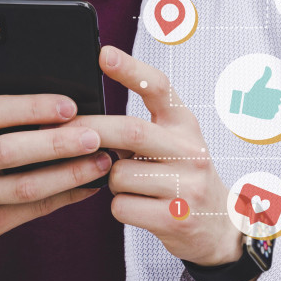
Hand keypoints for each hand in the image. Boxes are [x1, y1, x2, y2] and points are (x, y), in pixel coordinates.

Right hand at [0, 91, 110, 249]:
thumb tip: (55, 95)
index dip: (32, 107)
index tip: (69, 104)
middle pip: (10, 150)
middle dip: (57, 142)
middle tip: (95, 135)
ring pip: (26, 186)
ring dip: (69, 174)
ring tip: (102, 162)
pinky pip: (32, 210)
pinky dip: (65, 197)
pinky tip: (89, 185)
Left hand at [69, 46, 242, 266]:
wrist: (219, 226)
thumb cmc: (182, 178)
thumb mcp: (174, 144)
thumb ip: (139, 130)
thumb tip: (84, 121)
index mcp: (186, 125)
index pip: (160, 88)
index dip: (131, 70)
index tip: (104, 54)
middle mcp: (191, 151)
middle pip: (130, 131)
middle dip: (90, 131)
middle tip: (61, 132)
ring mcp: (187, 186)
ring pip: (119, 175)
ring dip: (109, 180)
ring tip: (129, 185)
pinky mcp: (176, 218)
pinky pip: (121, 206)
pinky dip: (118, 206)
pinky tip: (137, 207)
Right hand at [229, 66, 280, 119]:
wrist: (245, 105)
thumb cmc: (252, 92)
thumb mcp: (259, 83)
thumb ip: (266, 75)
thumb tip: (268, 66)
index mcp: (275, 94)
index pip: (279, 94)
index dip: (273, 94)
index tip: (266, 94)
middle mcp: (276, 102)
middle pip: (278, 101)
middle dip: (271, 100)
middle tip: (262, 100)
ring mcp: (274, 109)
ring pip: (276, 108)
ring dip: (271, 107)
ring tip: (262, 105)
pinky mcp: (271, 116)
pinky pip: (273, 114)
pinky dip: (269, 113)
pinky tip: (262, 110)